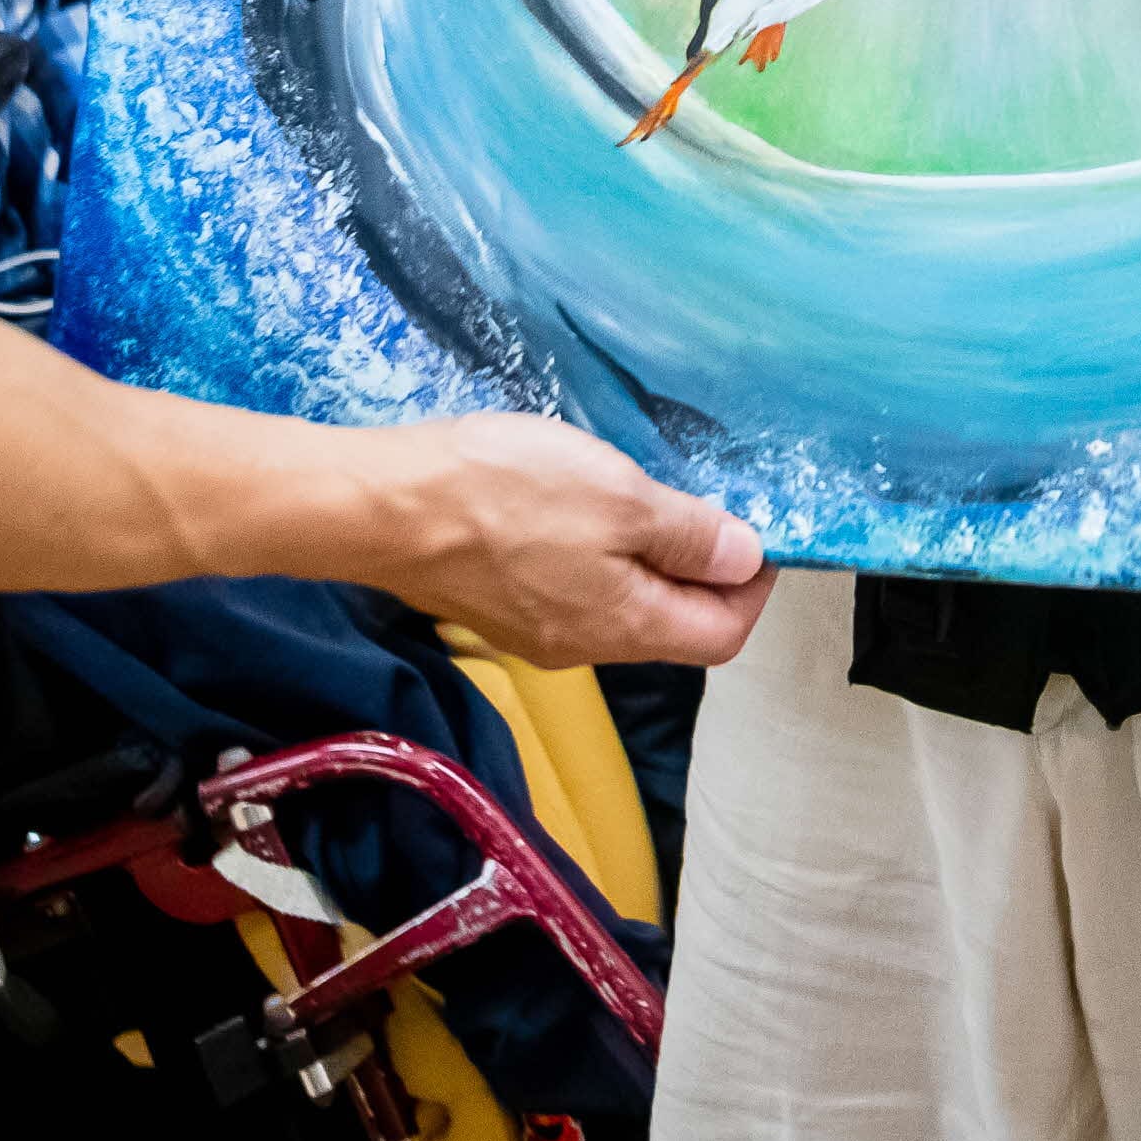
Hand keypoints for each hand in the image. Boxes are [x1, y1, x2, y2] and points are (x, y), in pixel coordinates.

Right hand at [359, 412, 775, 667]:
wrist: (382, 508)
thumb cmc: (505, 494)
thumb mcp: (619, 498)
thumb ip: (689, 536)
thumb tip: (749, 562)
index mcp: (626, 627)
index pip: (722, 636)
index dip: (754, 587)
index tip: (757, 529)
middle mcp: (585, 646)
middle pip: (673, 625)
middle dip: (704, 571)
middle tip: (703, 502)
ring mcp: (536, 631)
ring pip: (622, 605)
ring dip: (649, 558)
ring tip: (643, 494)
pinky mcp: (498, 605)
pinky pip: (574, 589)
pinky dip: (600, 554)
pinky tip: (580, 503)